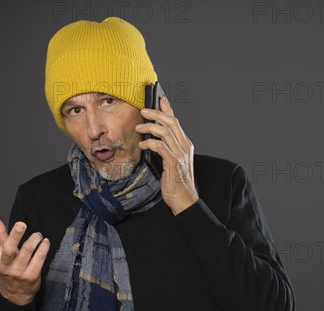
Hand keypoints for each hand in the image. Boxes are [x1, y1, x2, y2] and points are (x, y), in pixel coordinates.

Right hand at [0, 213, 49, 304]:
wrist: (16, 293)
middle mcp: (5, 264)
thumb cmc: (6, 267)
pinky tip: (45, 242)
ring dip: (34, 239)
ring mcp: (19, 271)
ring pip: (27, 251)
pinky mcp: (31, 275)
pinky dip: (43, 247)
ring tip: (37, 235)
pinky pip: (39, 258)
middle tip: (21, 224)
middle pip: (9, 249)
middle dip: (15, 236)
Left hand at [136, 96, 198, 214]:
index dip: (168, 109)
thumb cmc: (176, 182)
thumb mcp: (172, 162)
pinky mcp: (174, 162)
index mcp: (185, 144)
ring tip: (139, 127)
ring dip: (150, 127)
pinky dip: (150, 143)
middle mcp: (185, 146)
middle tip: (143, 110)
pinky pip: (160, 146)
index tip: (160, 99)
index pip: (176, 122)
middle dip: (156, 113)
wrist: (184, 199)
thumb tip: (153, 139)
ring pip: (165, 132)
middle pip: (171, 122)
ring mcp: (180, 154)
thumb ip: (166, 149)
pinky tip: (142, 145)